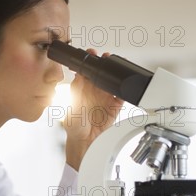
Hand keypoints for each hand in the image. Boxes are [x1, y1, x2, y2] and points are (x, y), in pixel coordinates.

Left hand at [64, 50, 123, 169]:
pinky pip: (121, 95)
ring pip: (112, 81)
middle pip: (102, 73)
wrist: (84, 142)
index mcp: (82, 89)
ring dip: (114, 73)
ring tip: (114, 66)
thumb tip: (79, 76)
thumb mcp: (72, 106)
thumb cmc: (75, 127)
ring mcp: (105, 98)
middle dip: (104, 63)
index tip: (91, 54)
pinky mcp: (115, 106)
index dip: (90, 61)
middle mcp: (94, 92)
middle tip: (105, 57)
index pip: (87, 71)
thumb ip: (76, 91)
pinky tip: (122, 85)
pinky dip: (123, 90)